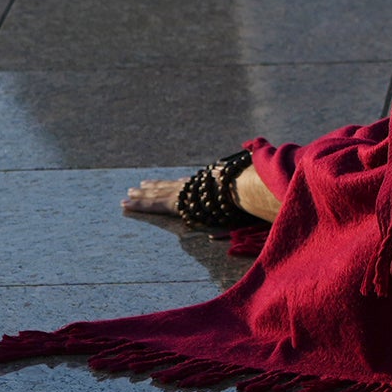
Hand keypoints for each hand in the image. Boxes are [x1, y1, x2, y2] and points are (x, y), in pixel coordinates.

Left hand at [120, 164, 279, 224]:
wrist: (246, 187)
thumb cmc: (254, 193)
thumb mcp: (253, 197)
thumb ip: (253, 200)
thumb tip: (264, 207)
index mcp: (211, 184)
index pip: (190, 185)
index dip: (177, 185)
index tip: (169, 184)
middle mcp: (196, 186)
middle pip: (170, 186)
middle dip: (154, 187)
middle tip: (138, 187)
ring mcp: (186, 192)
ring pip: (158, 193)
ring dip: (142, 195)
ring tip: (127, 195)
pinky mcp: (178, 201)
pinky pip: (154, 203)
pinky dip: (140, 204)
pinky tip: (126, 204)